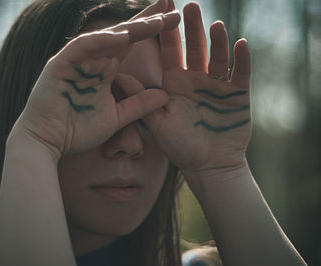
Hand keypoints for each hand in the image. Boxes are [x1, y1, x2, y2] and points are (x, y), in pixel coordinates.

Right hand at [13, 1, 179, 155]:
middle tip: (171, 4)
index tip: (175, 19)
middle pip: (123, 34)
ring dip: (131, 28)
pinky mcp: (61, 64)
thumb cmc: (78, 131)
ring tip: (157, 20)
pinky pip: (83, 47)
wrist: (48, 143)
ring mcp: (77, 60)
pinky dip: (102, 41)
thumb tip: (165, 95)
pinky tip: (124, 36)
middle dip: (147, 19)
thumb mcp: (116, 117)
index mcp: (105, 70)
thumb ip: (137, 105)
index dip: (152, 30)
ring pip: (106, 38)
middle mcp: (93, 60)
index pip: (131, 44)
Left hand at [122, 1, 250, 183]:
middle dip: (192, 28)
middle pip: (195, 48)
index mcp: (176, 83)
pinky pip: (240, 73)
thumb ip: (140, 99)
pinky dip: (241, 60)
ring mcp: (218, 86)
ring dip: (217, 41)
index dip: (167, 30)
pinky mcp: (238, 95)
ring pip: (218, 57)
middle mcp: (196, 80)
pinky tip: (240, 44)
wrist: (209, 165)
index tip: (164, 8)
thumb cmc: (180, 146)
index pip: (171, 51)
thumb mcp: (157, 122)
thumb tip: (118, 76)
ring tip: (214, 25)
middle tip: (190, 6)